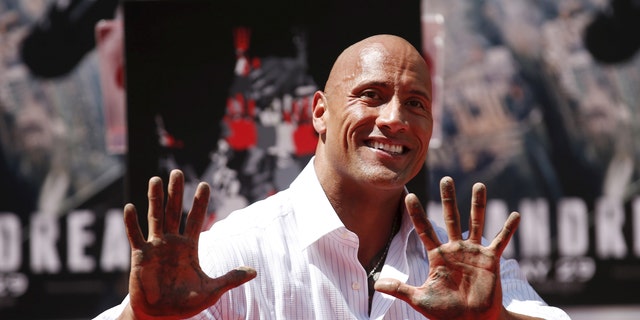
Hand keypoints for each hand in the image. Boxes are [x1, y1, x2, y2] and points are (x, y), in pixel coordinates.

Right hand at [122, 170, 255, 319]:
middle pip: (174, 212)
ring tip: (155, 179)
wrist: (160, 316)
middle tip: (177, 172)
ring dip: (155, 199)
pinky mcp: (140, 256)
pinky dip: (132, 223)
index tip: (204, 184)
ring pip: (155, 218)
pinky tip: (130, 207)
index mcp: (189, 247)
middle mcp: (172, 242)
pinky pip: (135, 236)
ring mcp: (155, 247)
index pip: (196, 220)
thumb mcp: (211, 291)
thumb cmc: (185, 304)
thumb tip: (254, 271)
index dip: (200, 203)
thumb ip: (230, 279)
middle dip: (176, 193)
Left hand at [375, 176, 520, 319]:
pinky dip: (507, 229)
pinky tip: (515, 215)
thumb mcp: (420, 300)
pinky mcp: (490, 260)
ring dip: (478, 204)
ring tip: (478, 185)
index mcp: (437, 256)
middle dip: (448, 198)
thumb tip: (376, 285)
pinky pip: (500, 241)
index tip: (408, 195)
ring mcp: (473, 253)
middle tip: (446, 178)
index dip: (416, 213)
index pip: (424, 230)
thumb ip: (400, 289)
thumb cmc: (445, 313)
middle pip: (451, 217)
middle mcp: (455, 249)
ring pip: (476, 222)